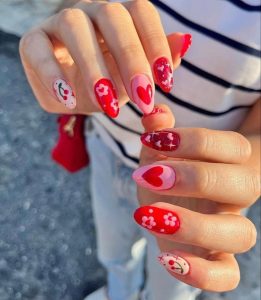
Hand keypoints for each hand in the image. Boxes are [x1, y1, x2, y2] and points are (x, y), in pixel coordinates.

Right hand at [19, 0, 190, 116]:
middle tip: (141, 98)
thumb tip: (184, 43)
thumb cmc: (107, 84)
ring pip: (75, 26)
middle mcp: (90, 12)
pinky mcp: (33, 42)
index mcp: (119, 18)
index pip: (141, 12)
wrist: (72, 94)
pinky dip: (53, 74)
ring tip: (106, 105)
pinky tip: (69, 100)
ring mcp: (59, 23)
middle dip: (130, 59)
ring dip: (94, 68)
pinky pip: (38, 50)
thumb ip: (157, 66)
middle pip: (112, 15)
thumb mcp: (134, 82)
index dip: (156, 43)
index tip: (166, 83)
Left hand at [132, 104, 259, 291]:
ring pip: (241, 234)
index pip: (233, 147)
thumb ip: (158, 133)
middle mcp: (234, 197)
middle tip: (151, 175)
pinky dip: (200, 273)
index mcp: (227, 164)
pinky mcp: (215, 259)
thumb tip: (154, 113)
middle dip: (196, 179)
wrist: (164, 206)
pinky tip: (164, 256)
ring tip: (148, 214)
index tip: (153, 139)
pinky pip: (227, 276)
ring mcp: (227, 230)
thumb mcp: (157, 151)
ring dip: (194, 225)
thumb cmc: (165, 173)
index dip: (195, 141)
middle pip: (244, 186)